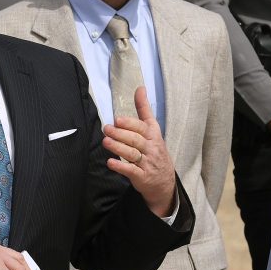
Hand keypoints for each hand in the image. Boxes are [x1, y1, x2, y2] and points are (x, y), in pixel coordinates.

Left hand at [102, 87, 176, 216]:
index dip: (130, 123)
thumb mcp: (153, 130)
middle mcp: (151, 148)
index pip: (142, 127)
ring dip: (118, 147)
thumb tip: (140, 88)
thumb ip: (144, 110)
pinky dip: (120, 166)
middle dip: (120, 133)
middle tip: (107, 128)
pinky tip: (110, 162)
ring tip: (106, 141)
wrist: (164, 181)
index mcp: (153, 135)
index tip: (118, 119)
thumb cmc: (155, 151)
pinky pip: (131, 171)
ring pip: (132, 154)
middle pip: (135, 139)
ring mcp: (147, 162)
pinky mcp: (142, 176)